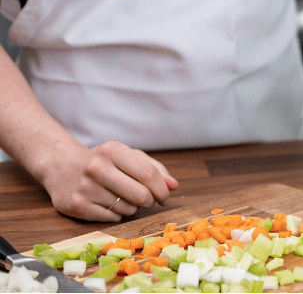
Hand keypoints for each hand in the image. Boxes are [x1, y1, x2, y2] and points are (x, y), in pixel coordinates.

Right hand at [40, 140, 178, 221]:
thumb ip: (154, 168)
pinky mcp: (76, 206)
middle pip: (141, 195)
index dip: (163, 189)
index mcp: (113, 150)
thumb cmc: (103, 161)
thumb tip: (174, 185)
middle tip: (149, 200)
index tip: (166, 196)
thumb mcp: (128, 156)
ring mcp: (85, 188)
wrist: (61, 166)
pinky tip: (108, 203)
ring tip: (122, 197)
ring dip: (132, 207)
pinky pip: (112, 218)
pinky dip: (117, 214)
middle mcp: (96, 167)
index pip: (149, 174)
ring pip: (127, 209)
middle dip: (150, 201)